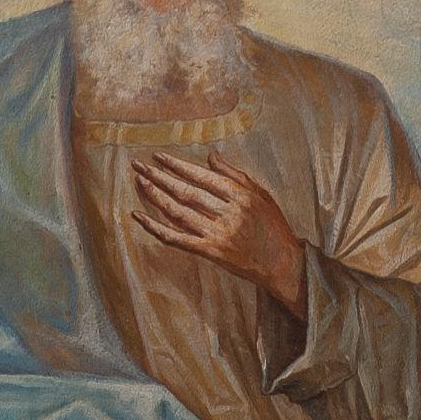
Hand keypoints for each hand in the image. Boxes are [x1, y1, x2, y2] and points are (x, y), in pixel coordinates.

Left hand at [132, 151, 307, 317]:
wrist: (282, 263)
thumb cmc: (273, 226)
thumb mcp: (260, 194)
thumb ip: (234, 174)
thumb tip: (210, 156)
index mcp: (240, 195)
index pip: (201, 176)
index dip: (177, 166)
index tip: (158, 157)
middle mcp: (228, 212)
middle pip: (185, 192)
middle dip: (159, 177)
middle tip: (138, 165)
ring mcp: (218, 234)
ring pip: (178, 212)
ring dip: (155, 196)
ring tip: (140, 182)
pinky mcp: (210, 252)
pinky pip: (177, 238)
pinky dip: (156, 227)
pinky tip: (140, 216)